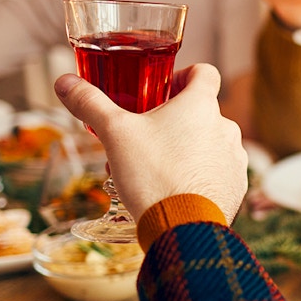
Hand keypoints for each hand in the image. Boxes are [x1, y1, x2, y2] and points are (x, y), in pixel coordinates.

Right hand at [53, 64, 248, 222]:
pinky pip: (219, 171)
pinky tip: (178, 187)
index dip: (184, 75)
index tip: (164, 90)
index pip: (205, 72)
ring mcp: (235, 158)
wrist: (183, 228)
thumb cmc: (152, 174)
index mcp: (202, 105)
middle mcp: (226, 127)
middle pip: (203, 111)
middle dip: (177, 120)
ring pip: (212, 142)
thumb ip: (90, 103)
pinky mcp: (237, 186)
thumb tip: (64, 82)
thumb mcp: (115, 134)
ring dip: (191, 147)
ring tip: (160, 166)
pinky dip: (201, 173)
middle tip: (149, 136)